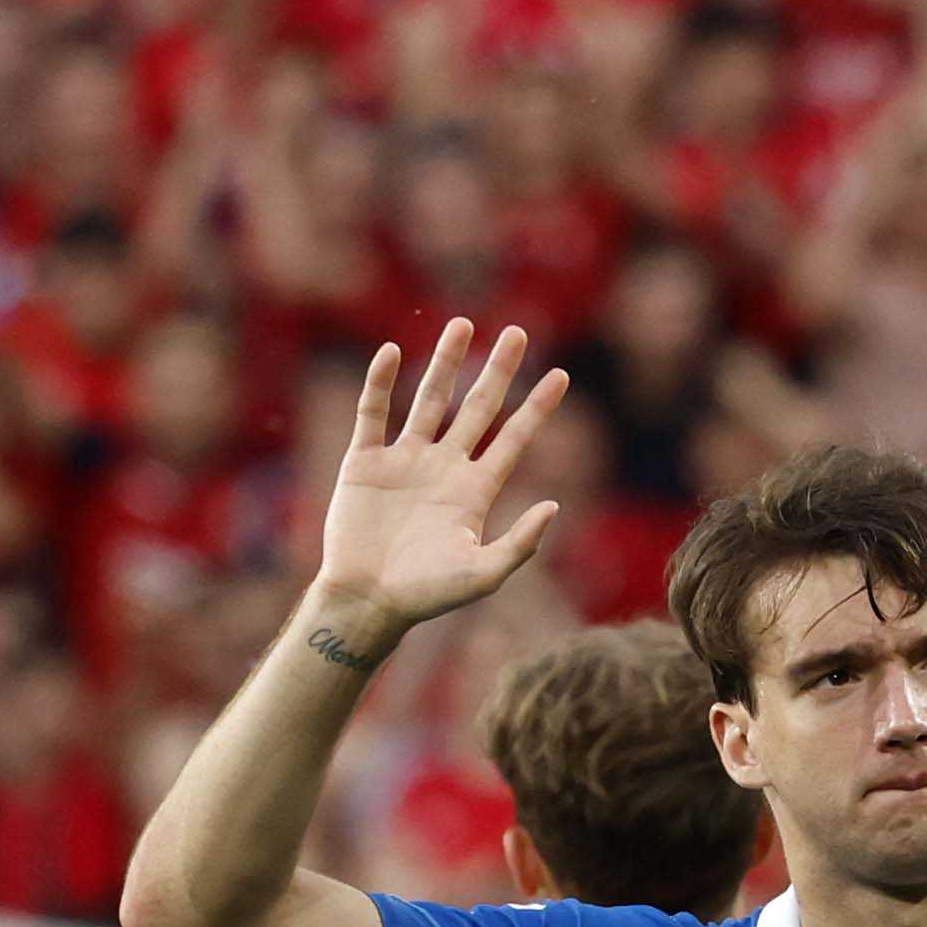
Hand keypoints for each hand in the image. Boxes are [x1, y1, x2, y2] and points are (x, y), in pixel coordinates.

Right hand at [306, 320, 568, 643]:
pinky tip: (391, 352)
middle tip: (519, 333)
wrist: (367, 602)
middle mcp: (443, 467)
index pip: (514, 438)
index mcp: (474, 490)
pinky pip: (373, 413)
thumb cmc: (427, 595)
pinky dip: (380, 383)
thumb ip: (520, 543)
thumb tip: (555, 505)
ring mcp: (404, 461)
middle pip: (477, 407)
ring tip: (463, 324)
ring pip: (429, 399)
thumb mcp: (483, 574)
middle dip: (498, 371)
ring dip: (445, 362)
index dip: (537, 408)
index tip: (562, 376)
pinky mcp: (364, 462)